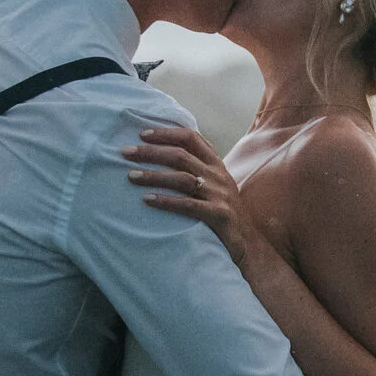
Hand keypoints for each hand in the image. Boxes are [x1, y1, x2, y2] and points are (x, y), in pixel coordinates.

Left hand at [126, 127, 267, 272]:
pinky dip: (166, 201)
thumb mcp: (215, 185)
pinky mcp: (219, 215)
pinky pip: (188, 205)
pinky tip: (147, 199)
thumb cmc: (224, 212)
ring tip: (131, 176)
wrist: (249, 242)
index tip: (142, 134)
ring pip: (182, 178)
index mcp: (216, 164)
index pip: (191, 138)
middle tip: (126, 152)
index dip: (166, 133)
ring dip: (153, 175)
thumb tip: (164, 154)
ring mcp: (219, 195)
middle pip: (181, 155)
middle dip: (151, 152)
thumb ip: (197, 169)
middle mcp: (218, 175)